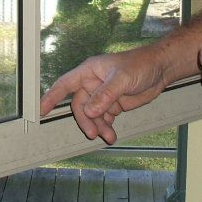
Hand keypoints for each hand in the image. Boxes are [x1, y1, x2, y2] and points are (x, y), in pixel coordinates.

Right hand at [40, 45, 167, 142]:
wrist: (160, 69)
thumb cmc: (140, 65)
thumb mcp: (122, 79)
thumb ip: (105, 94)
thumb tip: (90, 111)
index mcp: (89, 71)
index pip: (65, 84)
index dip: (51, 96)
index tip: (41, 110)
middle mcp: (93, 83)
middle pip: (80, 105)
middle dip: (86, 120)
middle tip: (93, 133)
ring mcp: (103, 94)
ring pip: (92, 115)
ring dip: (99, 126)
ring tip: (109, 137)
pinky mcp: (113, 103)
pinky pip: (104, 118)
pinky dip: (107, 127)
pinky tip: (112, 134)